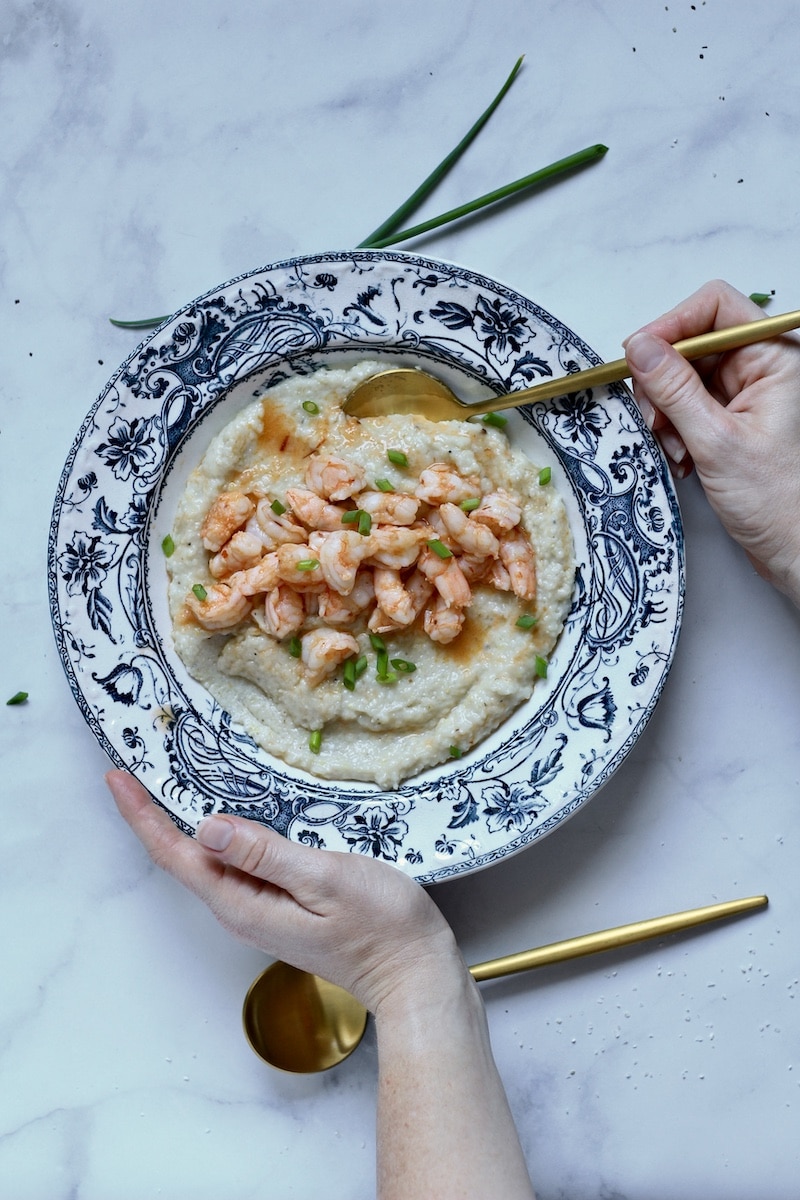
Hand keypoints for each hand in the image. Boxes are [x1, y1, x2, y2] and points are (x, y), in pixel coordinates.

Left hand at [106, 770, 462, 1014]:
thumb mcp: (324, 879)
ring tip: (167, 778)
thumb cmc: (380, 925)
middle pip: (183, 856)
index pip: (176, 854)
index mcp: (243, 902)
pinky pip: (236, 863)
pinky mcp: (281, 904)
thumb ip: (264, 853)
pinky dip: (221, 833)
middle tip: (134, 766)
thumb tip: (206, 827)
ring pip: (209, 859)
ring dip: (183, 820)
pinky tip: (227, 811)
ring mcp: (261, 909)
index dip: (143, 815)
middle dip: (154, 812)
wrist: (413, 973)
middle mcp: (241, 908)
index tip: (118, 777)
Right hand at [624, 280, 799, 602]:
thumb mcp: (717, 442)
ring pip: (684, 379)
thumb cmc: (780, 502)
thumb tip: (640, 348)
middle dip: (663, 382)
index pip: (715, 307)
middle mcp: (763, 368)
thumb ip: (675, 390)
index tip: (638, 355)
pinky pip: (688, 408)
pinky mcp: (733, 420)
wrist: (797, 550)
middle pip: (692, 344)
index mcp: (775, 357)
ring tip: (675, 449)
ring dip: (666, 413)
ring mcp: (748, 395)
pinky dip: (675, 431)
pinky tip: (683, 459)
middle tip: (655, 420)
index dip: (672, 326)